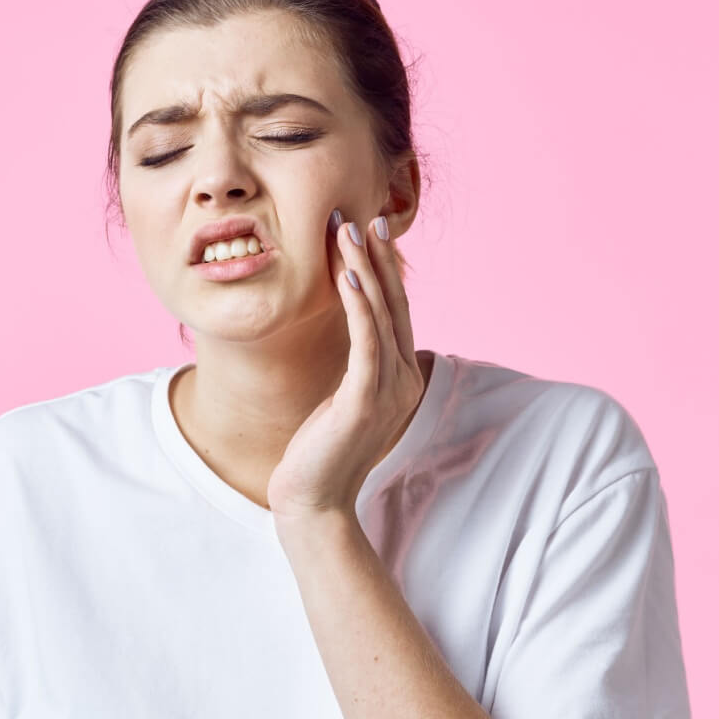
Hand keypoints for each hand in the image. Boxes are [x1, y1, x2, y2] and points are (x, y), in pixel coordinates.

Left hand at [267, 209, 422, 523]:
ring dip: (362, 271)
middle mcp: (404, 379)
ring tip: (346, 233)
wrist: (315, 501)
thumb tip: (353, 337)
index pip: (395, 312)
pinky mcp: (365, 400)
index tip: (369, 234)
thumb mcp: (344, 399)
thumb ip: (357, 368)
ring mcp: (389, 390)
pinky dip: (356, 306)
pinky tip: (344, 277)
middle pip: (394, 305)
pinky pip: (365, 342)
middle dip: (377, 260)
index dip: (383, 271)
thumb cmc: (322, 451)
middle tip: (362, 218)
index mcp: (401, 377)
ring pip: (379, 316)